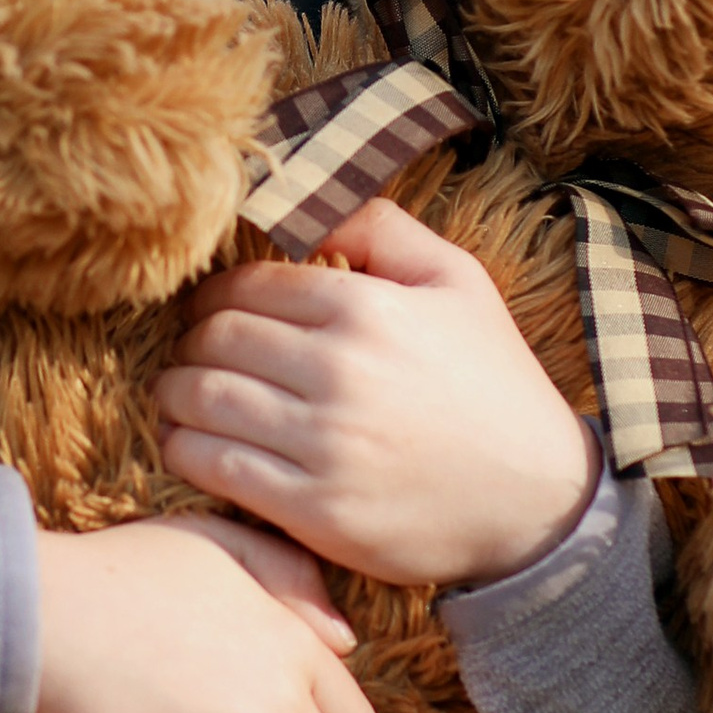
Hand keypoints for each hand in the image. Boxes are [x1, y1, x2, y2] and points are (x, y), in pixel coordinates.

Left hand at [155, 198, 600, 589]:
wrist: (539, 500)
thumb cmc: (492, 382)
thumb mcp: (458, 282)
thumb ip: (383, 228)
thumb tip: (308, 202)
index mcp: (366, 308)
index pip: (246, 287)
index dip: (213, 296)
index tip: (210, 310)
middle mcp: (339, 371)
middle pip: (215, 340)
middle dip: (190, 343)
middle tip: (192, 354)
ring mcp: (324, 444)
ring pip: (201, 400)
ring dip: (173, 394)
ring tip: (177, 395)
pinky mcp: (315, 510)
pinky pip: (214, 466)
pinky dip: (185, 449)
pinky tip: (188, 443)